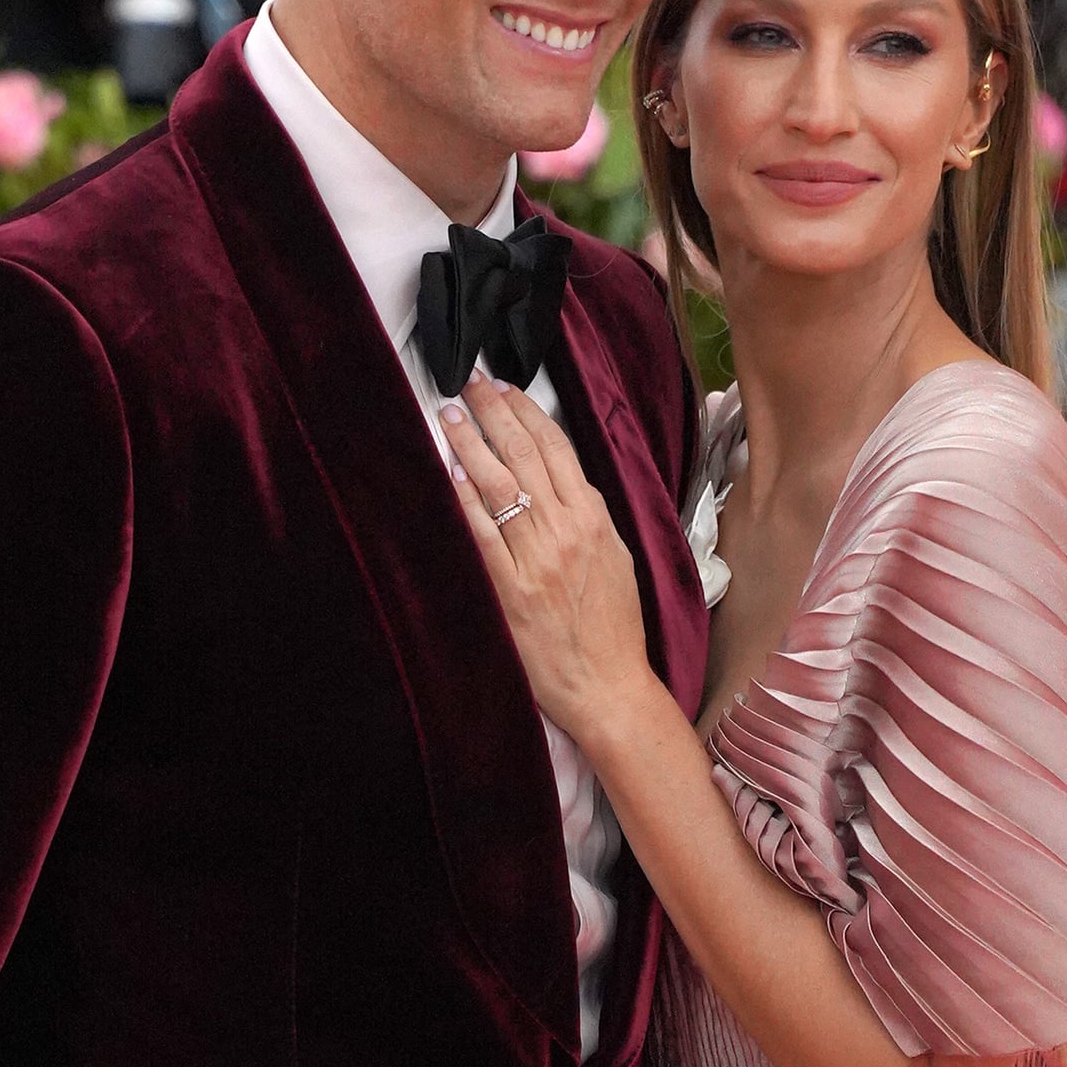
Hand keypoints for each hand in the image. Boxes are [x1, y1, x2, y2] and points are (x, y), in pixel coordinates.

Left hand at [444, 371, 653, 754]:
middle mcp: (566, 530)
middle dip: (494, 412)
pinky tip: (450, 472)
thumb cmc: (612, 628)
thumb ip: (591, 518)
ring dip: (472, 444)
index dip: (527, 413)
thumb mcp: (616, 559)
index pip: (556, 449)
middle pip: (524, 455)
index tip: (506, 388)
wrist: (608, 684)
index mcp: (593, 519)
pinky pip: (483, 534)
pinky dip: (466, 500)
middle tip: (469, 382)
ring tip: (452, 415)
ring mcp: (537, 558)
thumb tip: (568, 483)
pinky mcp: (511, 589)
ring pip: (500, 486)